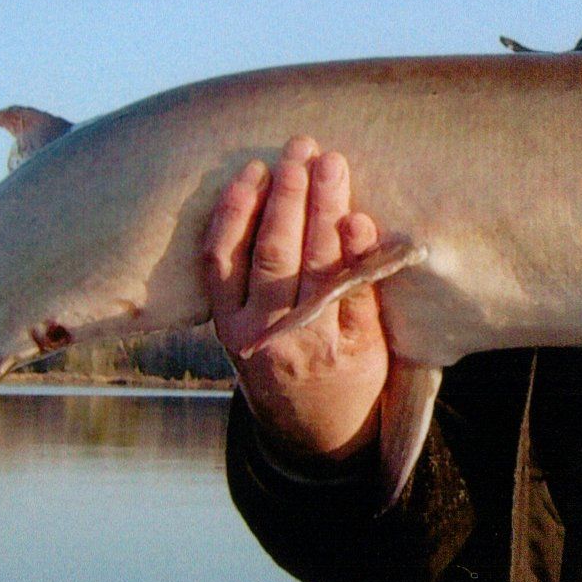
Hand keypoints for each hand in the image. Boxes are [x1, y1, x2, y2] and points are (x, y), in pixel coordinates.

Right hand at [202, 136, 387, 465]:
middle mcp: (265, 333)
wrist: (322, 433)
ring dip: (323, 209)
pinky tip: (359, 220)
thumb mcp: (247, 330)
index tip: (253, 168)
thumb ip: (249, 278)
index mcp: (229, 325)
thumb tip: (266, 194)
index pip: (222, 258)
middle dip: (288, 195)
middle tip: (300, 148)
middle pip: (273, 253)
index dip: (235, 209)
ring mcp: (312, 341)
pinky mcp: (356, 347)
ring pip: (314, 266)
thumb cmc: (284, 361)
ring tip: (331, 165)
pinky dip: (357, 253)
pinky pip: (357, 293)